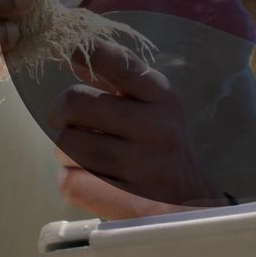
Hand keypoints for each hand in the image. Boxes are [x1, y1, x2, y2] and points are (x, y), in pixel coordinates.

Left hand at [48, 40, 224, 208]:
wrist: (192, 203)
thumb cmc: (162, 146)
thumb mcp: (152, 105)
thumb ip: (115, 77)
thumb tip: (73, 53)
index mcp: (161, 96)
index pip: (114, 60)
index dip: (84, 53)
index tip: (73, 58)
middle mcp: (156, 127)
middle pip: (74, 102)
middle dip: (62, 114)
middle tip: (72, 124)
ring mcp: (144, 165)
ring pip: (66, 144)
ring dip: (66, 152)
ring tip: (86, 157)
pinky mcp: (128, 202)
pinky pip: (70, 182)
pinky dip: (69, 180)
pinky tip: (86, 180)